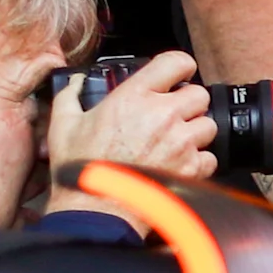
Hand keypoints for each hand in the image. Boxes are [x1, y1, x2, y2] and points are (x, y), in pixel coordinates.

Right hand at [48, 50, 214, 183]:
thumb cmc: (80, 170)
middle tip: (170, 116)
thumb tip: (77, 82)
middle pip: (198, 94)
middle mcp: (162, 115)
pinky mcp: (191, 167)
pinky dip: (198, 161)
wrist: (95, 210)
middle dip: (187, 104)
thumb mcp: (63, 126)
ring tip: (172, 142)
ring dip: (194, 132)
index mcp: (134, 97)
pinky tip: (177, 164)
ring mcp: (180, 141)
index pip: (177, 62)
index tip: (177, 76)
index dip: (180, 67)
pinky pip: (209, 156)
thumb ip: (70, 97)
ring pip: (208, 125)